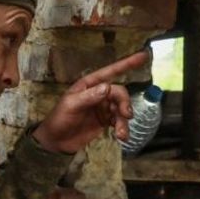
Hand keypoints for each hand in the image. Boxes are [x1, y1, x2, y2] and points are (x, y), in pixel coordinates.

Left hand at [33, 51, 148, 153]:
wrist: (56, 142)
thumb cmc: (59, 119)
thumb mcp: (71, 105)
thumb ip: (89, 96)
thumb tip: (107, 87)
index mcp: (89, 84)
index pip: (110, 72)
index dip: (127, 63)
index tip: (143, 56)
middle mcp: (98, 93)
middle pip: (119, 93)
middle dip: (125, 103)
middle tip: (126, 115)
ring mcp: (103, 107)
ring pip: (121, 108)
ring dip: (124, 120)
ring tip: (121, 133)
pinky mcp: (105, 121)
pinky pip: (119, 121)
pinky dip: (122, 128)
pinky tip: (121, 136)